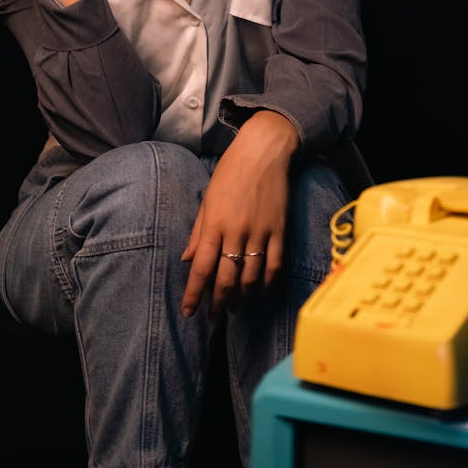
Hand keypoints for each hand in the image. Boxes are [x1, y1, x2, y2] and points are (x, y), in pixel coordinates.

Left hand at [180, 110, 299, 318]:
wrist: (264, 151)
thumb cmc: (231, 171)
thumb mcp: (207, 198)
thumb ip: (199, 232)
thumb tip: (188, 260)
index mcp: (214, 223)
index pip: (202, 267)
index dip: (194, 293)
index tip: (188, 312)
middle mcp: (236, 231)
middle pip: (226, 278)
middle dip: (219, 303)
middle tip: (214, 316)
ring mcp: (260, 232)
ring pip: (251, 276)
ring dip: (242, 297)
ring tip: (236, 307)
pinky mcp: (280, 230)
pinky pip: (275, 265)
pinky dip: (267, 282)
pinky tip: (261, 290)